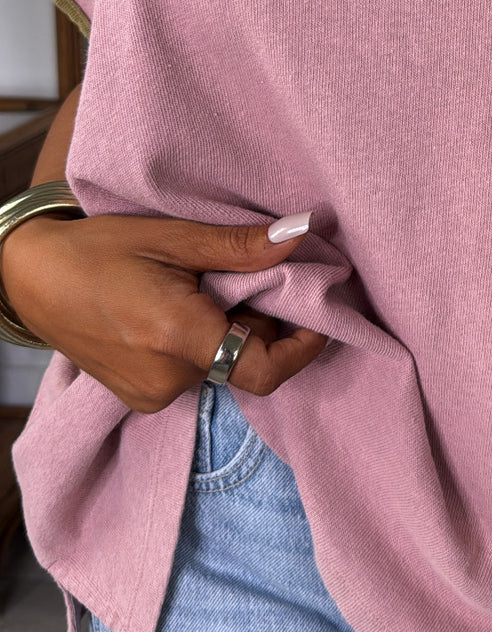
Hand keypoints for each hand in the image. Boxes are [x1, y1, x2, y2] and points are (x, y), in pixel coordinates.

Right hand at [0, 212, 328, 411]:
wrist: (30, 278)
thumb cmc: (98, 248)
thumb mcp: (172, 237)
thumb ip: (239, 247)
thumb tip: (301, 234)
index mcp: (178, 337)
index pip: (266, 370)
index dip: (305, 347)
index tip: (321, 315)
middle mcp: (167, 379)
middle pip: (247, 364)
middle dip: (268, 325)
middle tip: (266, 279)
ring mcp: (151, 395)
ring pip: (222, 368)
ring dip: (237, 332)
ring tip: (219, 286)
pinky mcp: (141, 397)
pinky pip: (195, 373)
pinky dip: (208, 343)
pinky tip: (192, 306)